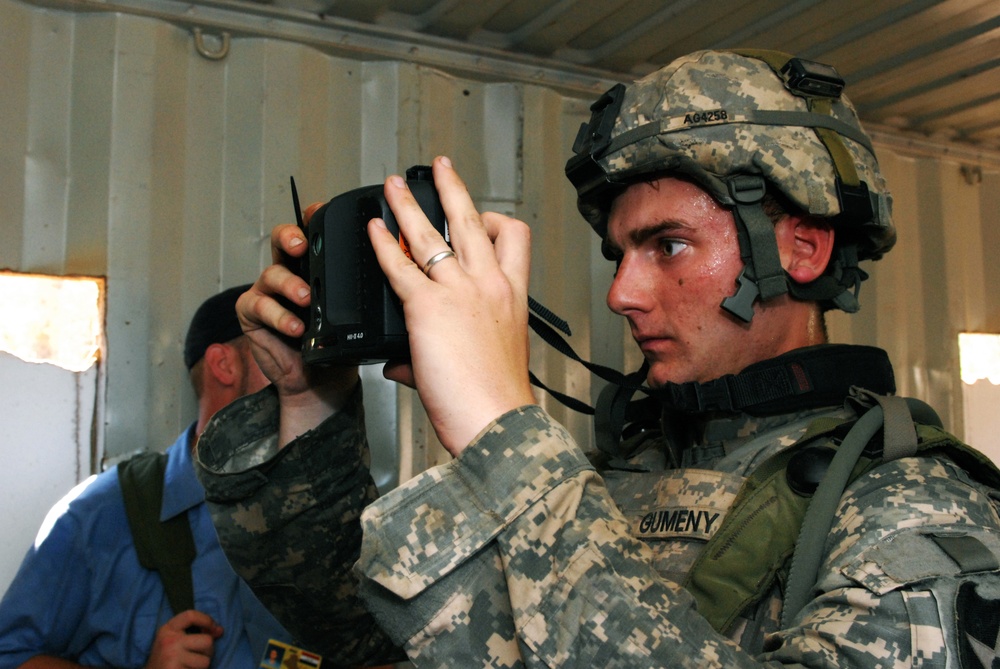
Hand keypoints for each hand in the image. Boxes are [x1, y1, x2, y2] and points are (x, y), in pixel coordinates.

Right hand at [144, 610, 221, 668]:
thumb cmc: (166, 660)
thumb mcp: (174, 640)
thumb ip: (195, 632)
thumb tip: (220, 630)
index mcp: (167, 629)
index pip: (191, 615)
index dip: (207, 620)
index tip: (215, 630)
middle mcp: (169, 641)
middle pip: (207, 641)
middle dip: (208, 652)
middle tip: (196, 658)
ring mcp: (172, 656)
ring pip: (206, 661)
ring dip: (201, 666)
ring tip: (189, 667)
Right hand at [237, 203, 358, 445]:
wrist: (323, 386)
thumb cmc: (343, 346)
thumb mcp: (366, 315)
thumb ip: (377, 290)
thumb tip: (404, 269)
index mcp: (321, 266)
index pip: (316, 232)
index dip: (315, 217)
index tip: (322, 211)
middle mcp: (293, 272)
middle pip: (284, 239)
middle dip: (292, 237)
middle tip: (303, 245)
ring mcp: (271, 292)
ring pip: (272, 272)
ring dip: (290, 283)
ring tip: (306, 296)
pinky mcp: (254, 315)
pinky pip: (259, 306)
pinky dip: (279, 315)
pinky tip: (296, 326)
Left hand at [369, 156, 535, 455]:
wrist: (496, 421)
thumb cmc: (497, 398)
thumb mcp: (485, 362)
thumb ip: (440, 351)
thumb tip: (399, 362)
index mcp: (511, 297)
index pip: (513, 239)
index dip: (495, 220)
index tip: (479, 215)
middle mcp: (490, 285)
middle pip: (473, 220)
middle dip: (452, 188)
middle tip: (440, 168)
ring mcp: (460, 292)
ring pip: (433, 232)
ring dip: (408, 203)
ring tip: (393, 185)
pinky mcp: (427, 308)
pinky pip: (399, 265)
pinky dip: (383, 244)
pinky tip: (372, 230)